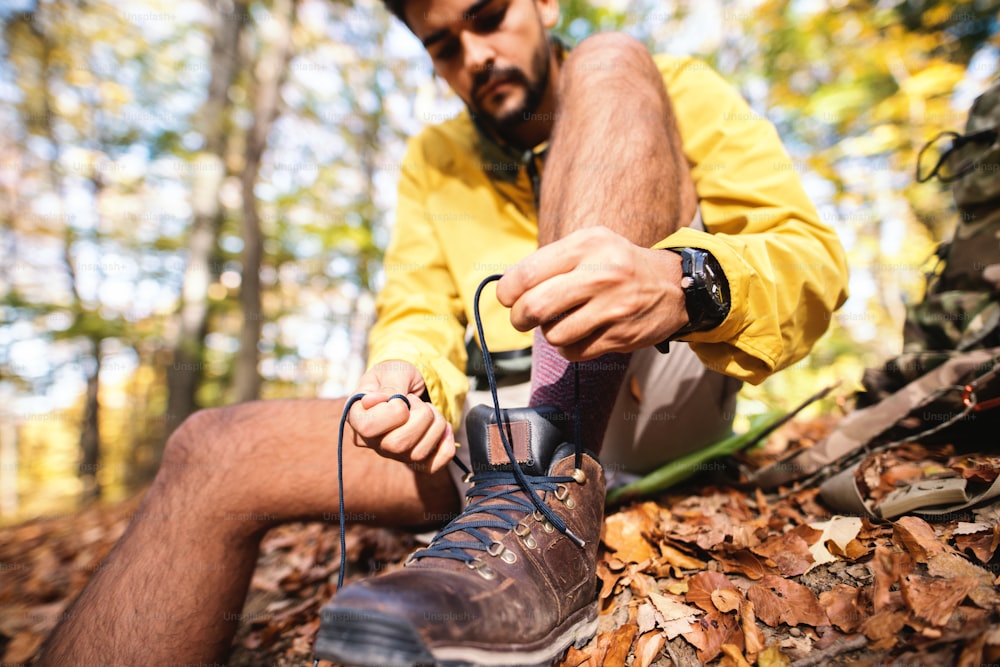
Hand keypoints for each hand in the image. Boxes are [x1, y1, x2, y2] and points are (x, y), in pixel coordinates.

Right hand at [348, 360, 455, 473]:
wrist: (408, 384)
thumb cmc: (394, 376)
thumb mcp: (391, 372)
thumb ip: (387, 387)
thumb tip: (370, 401)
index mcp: (358, 418)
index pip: (369, 427)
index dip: (393, 411)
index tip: (402, 398)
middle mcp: (372, 441)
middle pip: (397, 445)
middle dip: (420, 418)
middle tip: (419, 403)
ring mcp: (393, 454)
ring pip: (417, 454)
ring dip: (435, 427)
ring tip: (430, 410)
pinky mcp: (413, 460)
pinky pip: (432, 466)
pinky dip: (446, 447)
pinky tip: (445, 428)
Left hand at [495, 227, 688, 359]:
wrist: (673, 287)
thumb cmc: (618, 265)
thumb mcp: (590, 244)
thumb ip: (550, 260)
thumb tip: (508, 288)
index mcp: (587, 245)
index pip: (527, 273)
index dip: (507, 291)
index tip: (508, 297)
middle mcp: (600, 274)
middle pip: (534, 307)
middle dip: (519, 318)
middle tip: (523, 318)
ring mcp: (612, 307)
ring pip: (552, 333)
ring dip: (548, 333)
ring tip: (561, 322)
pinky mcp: (620, 335)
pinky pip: (573, 352)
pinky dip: (567, 347)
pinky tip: (578, 335)